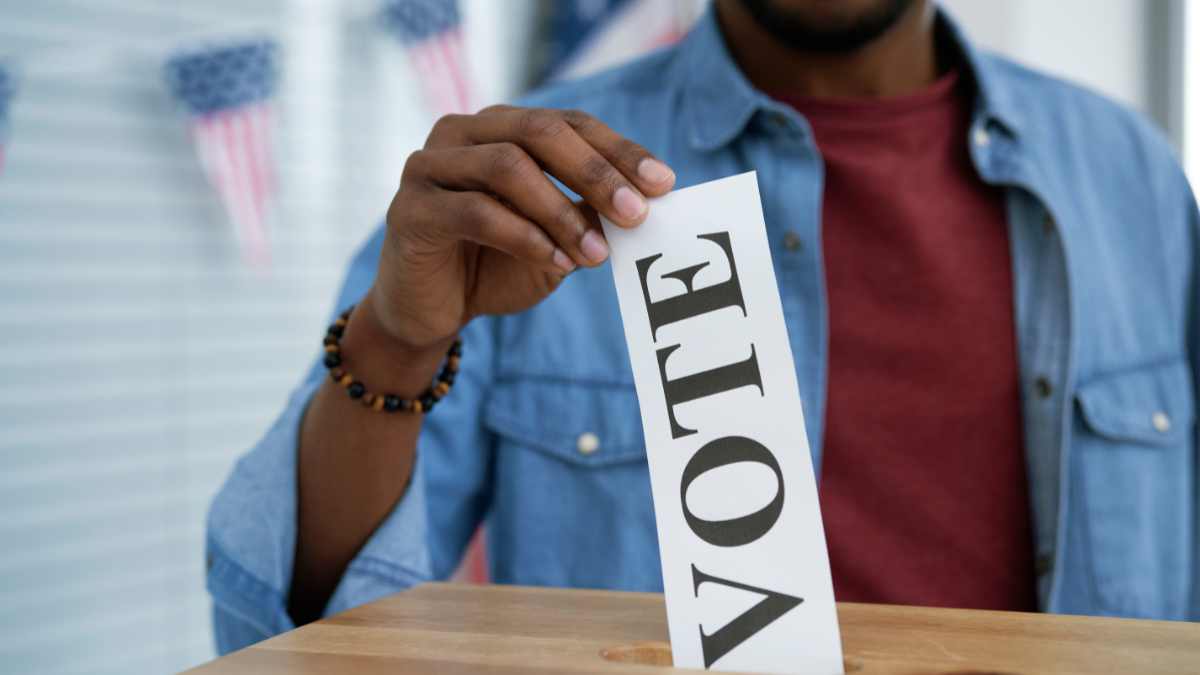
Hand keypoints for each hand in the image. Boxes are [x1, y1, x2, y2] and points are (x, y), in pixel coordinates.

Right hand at [368, 105, 675, 351]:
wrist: (429, 312)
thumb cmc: (495, 268)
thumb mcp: (555, 242)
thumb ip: (586, 218)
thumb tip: (640, 205)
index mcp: (501, 128)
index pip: (569, 124)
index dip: (619, 150)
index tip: (664, 183)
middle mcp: (463, 134)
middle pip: (539, 132)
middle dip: (595, 172)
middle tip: (635, 213)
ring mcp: (430, 166)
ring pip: (507, 167)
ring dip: (560, 212)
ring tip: (594, 255)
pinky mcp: (411, 209)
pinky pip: (476, 212)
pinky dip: (523, 237)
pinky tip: (555, 262)